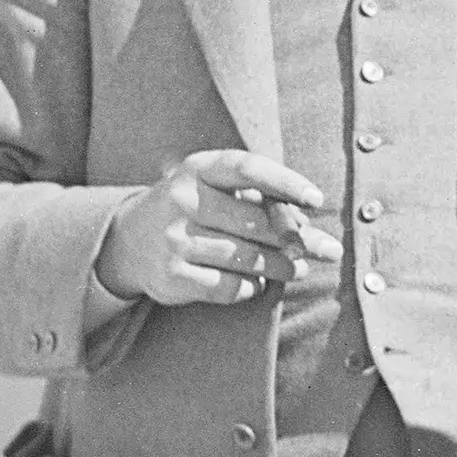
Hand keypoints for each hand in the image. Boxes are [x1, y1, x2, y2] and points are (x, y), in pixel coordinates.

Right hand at [92, 150, 333, 308]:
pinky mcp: (173, 276)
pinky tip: (260, 283)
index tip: (317, 199)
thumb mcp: (213, 188)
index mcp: (198, 168)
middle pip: (257, 222)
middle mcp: (183, 200)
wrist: (127, 241)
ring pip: (248, 257)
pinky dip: (252, 287)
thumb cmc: (192, 209)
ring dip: (283, 267)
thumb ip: (257, 199)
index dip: (286, 182)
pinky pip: (229, 287)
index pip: (248, 169)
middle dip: (300, 239)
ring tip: (301, 268)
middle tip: (329, 249)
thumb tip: (309, 228)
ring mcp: (175, 239)